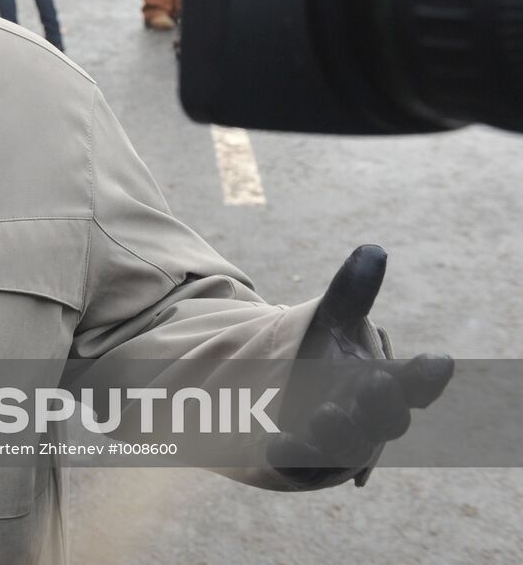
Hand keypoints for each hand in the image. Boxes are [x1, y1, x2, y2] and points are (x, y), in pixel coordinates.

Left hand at [270, 246, 452, 488]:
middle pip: (387, 420)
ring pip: (348, 446)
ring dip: (341, 432)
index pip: (416, 384)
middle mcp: (368, 418)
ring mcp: (336, 443)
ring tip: (324, 412)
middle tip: (376, 382)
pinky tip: (276, 443)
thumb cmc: (319, 357)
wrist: (277, 393)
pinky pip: (300, 462)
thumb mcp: (331, 321)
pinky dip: (292, 454)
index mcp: (384, 383)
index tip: (436, 361)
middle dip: (383, 404)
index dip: (427, 376)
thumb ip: (351, 293)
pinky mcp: (301, 459)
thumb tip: (372, 250)